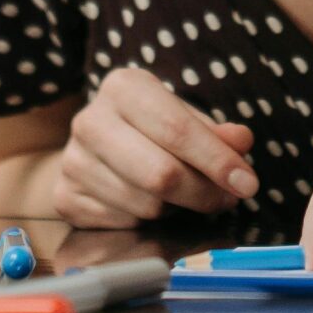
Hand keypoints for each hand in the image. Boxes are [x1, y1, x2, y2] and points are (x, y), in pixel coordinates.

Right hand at [53, 66, 258, 226]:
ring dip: (176, 207)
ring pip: (146, 204)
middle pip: (161, 174)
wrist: (92, 148)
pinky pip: (124, 224)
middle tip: (226, 200)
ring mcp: (73, 161)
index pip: (177, 129)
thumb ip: (217, 132)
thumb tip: (241, 143)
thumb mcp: (186, 118)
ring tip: (182, 194)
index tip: (248, 184)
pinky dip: (148, 221)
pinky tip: (150, 202)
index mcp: (123, 87)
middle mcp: (90, 120)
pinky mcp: (64, 198)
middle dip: (203, 193)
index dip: (217, 161)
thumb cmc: (151, 128)